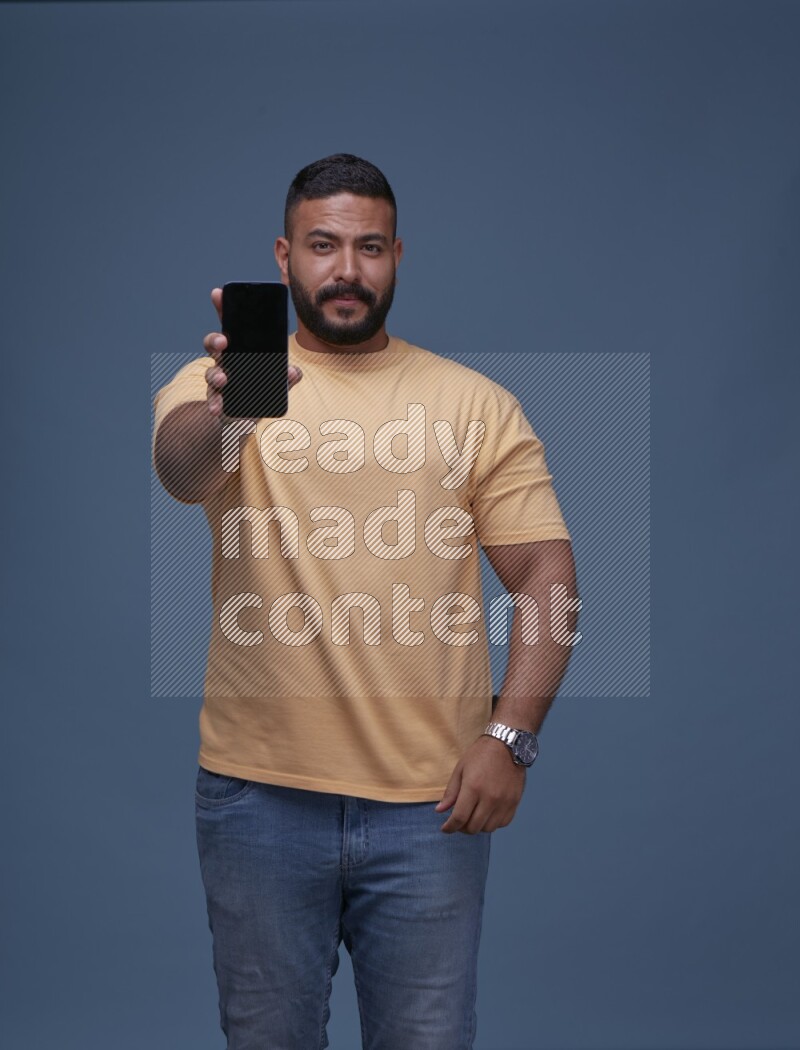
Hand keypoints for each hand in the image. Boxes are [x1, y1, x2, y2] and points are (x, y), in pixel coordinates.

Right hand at [203, 287, 302, 419]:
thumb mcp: (278, 379)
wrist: (248, 415)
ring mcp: (219, 379)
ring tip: (223, 379)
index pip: (229, 325)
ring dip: (215, 374)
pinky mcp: (218, 399)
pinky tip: (217, 408)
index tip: (218, 293)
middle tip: (223, 342)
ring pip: (211, 372)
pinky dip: (214, 403)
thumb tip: (293, 372)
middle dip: (215, 340)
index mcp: (239, 348)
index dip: (222, 308)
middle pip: (213, 345)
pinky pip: (213, 399)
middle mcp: (225, 361)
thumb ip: (287, 375)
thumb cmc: (262, 388)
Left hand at [435, 735, 526, 833]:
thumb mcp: (460, 769)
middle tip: (458, 821)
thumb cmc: (481, 754)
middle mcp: (490, 798)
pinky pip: (503, 823)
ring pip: (488, 828)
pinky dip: (493, 823)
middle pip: (473, 827)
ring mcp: (504, 802)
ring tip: (473, 816)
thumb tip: (440, 811)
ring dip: (478, 826)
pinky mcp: (514, 802)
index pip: (459, 818)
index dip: (450, 827)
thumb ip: (451, 793)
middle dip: (462, 828)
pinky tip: (487, 814)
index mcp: (473, 788)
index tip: (445, 828)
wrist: (508, 744)